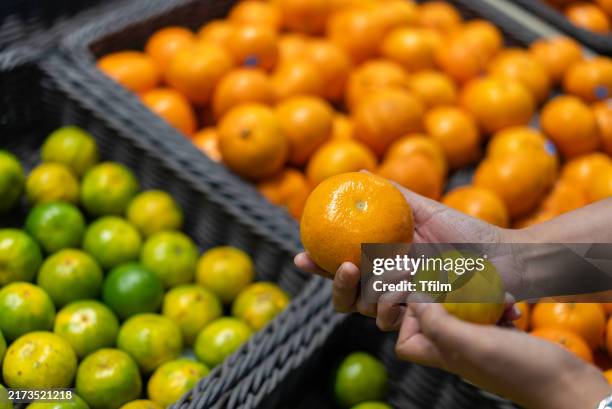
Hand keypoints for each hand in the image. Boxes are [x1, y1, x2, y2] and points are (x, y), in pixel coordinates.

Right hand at [294, 186, 524, 319]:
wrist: (503, 260)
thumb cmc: (467, 233)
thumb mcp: (426, 210)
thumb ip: (392, 194)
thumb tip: (358, 172)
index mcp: (385, 262)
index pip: (343, 265)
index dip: (318, 265)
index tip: (301, 256)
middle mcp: (389, 285)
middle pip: (346, 295)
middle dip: (337, 284)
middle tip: (348, 267)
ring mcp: (403, 304)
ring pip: (366, 308)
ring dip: (371, 293)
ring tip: (395, 277)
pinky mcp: (420, 321)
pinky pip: (392, 322)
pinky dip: (392, 308)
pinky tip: (406, 295)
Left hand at [396, 301, 609, 408]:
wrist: (566, 383)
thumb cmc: (518, 368)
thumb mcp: (472, 343)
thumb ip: (439, 324)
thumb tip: (415, 300)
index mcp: (444, 354)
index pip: (406, 342)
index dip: (407, 319)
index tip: (424, 297)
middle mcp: (458, 349)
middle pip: (434, 320)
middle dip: (444, 297)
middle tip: (457, 282)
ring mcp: (481, 342)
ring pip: (463, 311)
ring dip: (476, 297)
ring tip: (495, 295)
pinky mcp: (502, 336)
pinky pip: (490, 313)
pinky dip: (499, 304)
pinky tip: (512, 304)